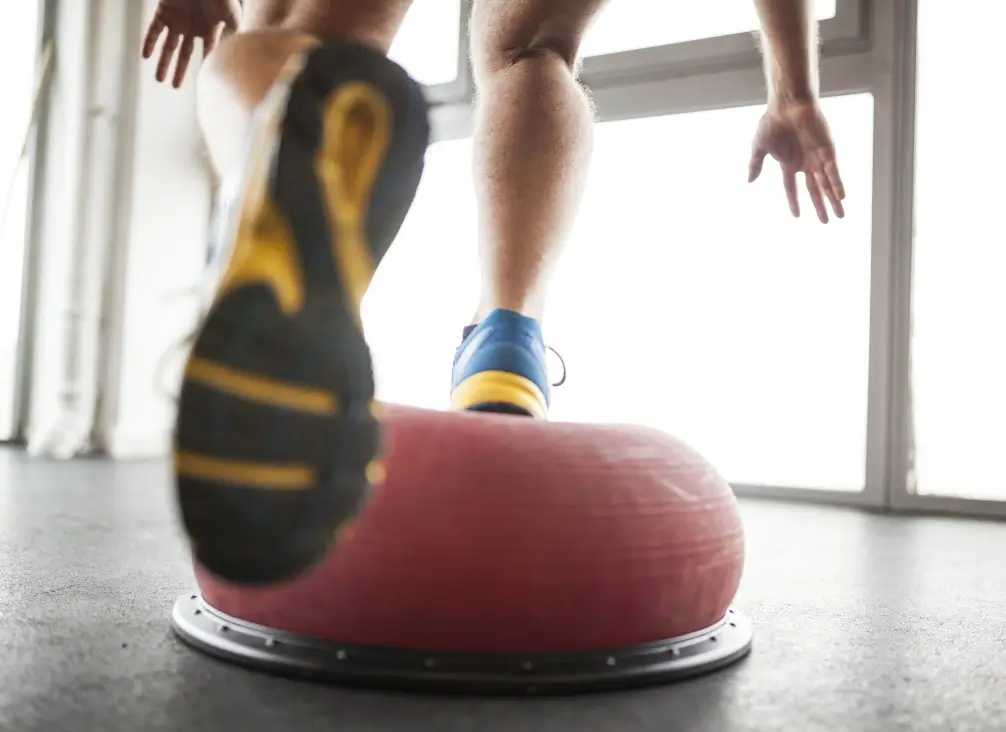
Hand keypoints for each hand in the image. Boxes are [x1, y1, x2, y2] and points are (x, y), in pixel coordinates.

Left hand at [142, 0, 241, 87]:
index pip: (206, 52)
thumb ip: (233, 33)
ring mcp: (177, 19)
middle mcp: (192, 27)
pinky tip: (146, 56)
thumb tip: (234, 53)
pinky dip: (149, 42)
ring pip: (168, 45)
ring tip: (159, 79)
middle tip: (174, 86)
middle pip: (184, 53)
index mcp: (209, 29)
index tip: (204, 81)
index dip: (204, 66)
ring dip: (163, 62)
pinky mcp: (163, 11)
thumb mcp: (231, 14)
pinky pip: (154, 29)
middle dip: (179, 70)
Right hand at [748, 98, 845, 222]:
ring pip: (826, 184)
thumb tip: (749, 181)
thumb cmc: (773, 122)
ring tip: (839, 215)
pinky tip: (841, 197)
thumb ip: (755, 164)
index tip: (798, 215)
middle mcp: (805, 163)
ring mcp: (817, 158)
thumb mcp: (759, 146)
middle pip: (814, 189)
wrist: (788, 104)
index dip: (794, 201)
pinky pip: (833, 171)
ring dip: (833, 200)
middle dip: (820, 206)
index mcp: (789, 163)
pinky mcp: (827, 150)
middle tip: (826, 221)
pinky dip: (837, 184)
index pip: (792, 187)